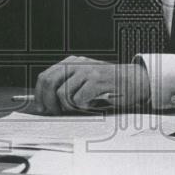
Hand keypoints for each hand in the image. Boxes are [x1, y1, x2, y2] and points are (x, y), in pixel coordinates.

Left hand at [33, 57, 150, 114]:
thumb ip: (67, 84)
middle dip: (48, 102)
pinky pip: (78, 99)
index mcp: (71, 62)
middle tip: (55, 112)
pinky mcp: (96, 81)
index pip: (45, 76)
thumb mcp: (85, 78)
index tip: (41, 108)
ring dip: (68, 106)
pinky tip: (91, 104)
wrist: (134, 80)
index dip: (39, 94)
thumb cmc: (108, 84)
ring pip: (62, 94)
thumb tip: (46, 102)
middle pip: (49, 83)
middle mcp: (76, 63)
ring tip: (79, 107)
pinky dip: (82, 107)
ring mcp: (86, 71)